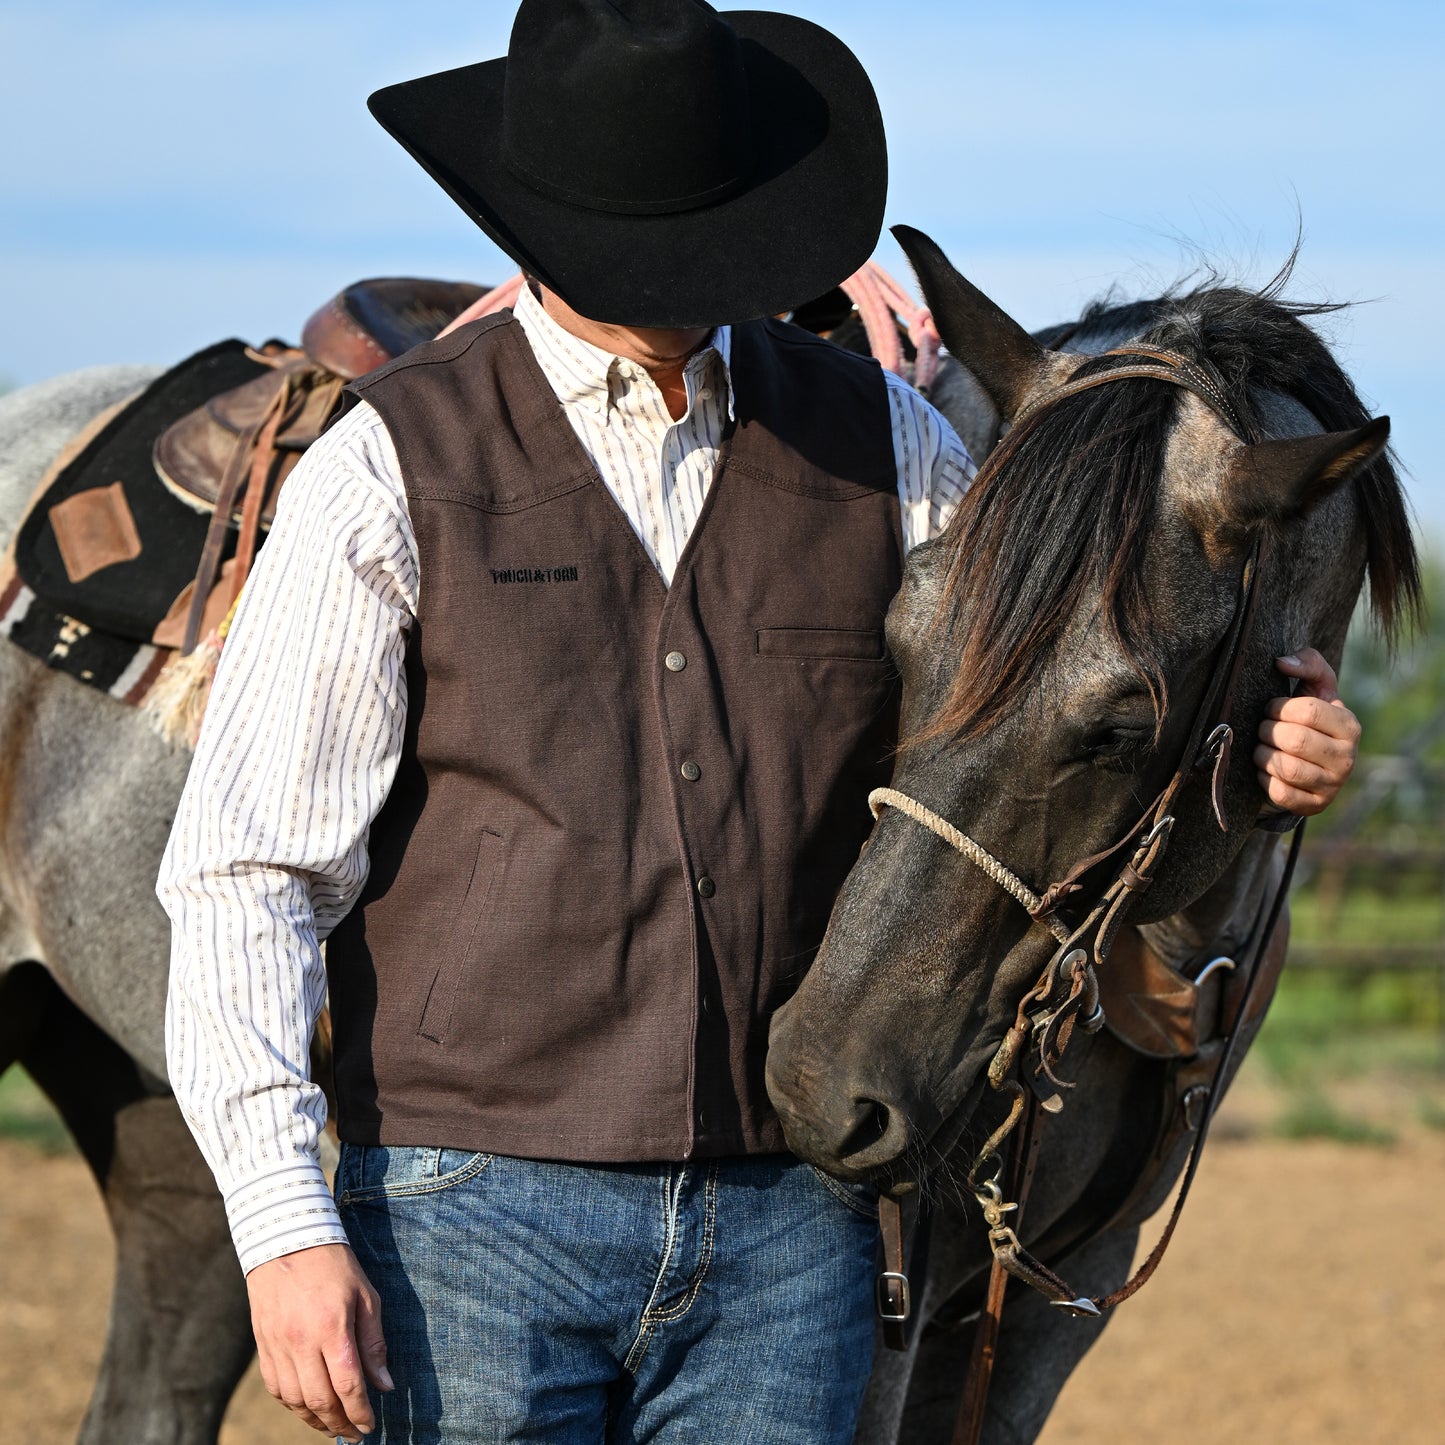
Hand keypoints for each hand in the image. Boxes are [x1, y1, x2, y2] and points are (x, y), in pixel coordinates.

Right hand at [247, 1242, 391, 1441]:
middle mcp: (300, 1342)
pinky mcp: (262, 1345)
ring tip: (334, 1427)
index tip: (369, 1427)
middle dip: (339, 1424)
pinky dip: (292, 1404)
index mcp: (331, 1328)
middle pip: (320, 1400)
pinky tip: (307, 1408)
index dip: (360, 1412)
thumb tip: (384, 1384)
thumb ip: (373, 1343)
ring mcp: (277, 1346)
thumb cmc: (334, 1265)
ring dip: (315, 1420)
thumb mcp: (365, 1296)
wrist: (287, 1239)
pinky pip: (275, 1387)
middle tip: (354, 1435)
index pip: (347, 1385)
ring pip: (295, 1400)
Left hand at [1253, 649, 1360, 816]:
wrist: (1308, 762)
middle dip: (1268, 731)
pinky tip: (1266, 769)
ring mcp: (1333, 785)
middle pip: (1294, 740)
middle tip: (1263, 729)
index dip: (1279, 707)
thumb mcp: (1315, 687)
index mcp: (1349, 726)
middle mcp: (1347, 758)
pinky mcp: (1314, 805)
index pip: (1308, 711)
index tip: (1271, 708)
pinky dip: (1264, 778)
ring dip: (1263, 754)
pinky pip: (1279, 791)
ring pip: (1285, 767)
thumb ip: (1308, 664)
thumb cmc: (1307, 718)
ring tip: (1262, 748)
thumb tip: (1282, 662)